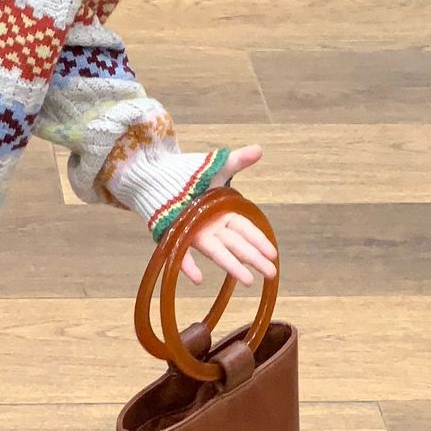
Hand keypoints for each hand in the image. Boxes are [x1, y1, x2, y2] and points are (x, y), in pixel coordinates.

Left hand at [180, 144, 273, 286]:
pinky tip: (197, 279)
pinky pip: (182, 255)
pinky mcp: (175, 237)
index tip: (273, 254)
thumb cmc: (190, 176)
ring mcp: (194, 234)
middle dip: (254, 258)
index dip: (259, 240)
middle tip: (271, 273)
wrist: (156, 177)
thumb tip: (259, 149)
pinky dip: (188, 266)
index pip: (246, 229)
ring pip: (216, 252)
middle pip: (236, 244)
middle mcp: (212, 228)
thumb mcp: (216, 168)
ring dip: (231, 265)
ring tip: (247, 281)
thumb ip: (237, 161)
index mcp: (224, 214)